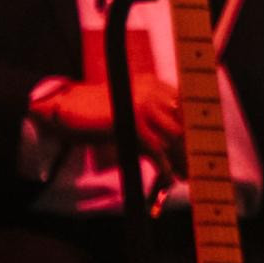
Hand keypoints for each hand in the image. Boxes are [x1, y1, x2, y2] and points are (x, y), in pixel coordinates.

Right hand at [42, 74, 185, 169]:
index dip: (193, 129)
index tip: (200, 147)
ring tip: (185, 175)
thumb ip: (152, 118)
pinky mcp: (133, 123)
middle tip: (194, 167)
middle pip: (182, 122)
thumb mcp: (128, 108)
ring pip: (173, 136)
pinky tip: (170, 179)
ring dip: (180, 158)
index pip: (185, 106)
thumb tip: (173, 140)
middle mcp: (152, 90)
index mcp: (153, 84)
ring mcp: (143, 105)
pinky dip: (165, 167)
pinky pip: (157, 149)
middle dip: (189, 146)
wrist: (63, 110)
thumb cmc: (93, 114)